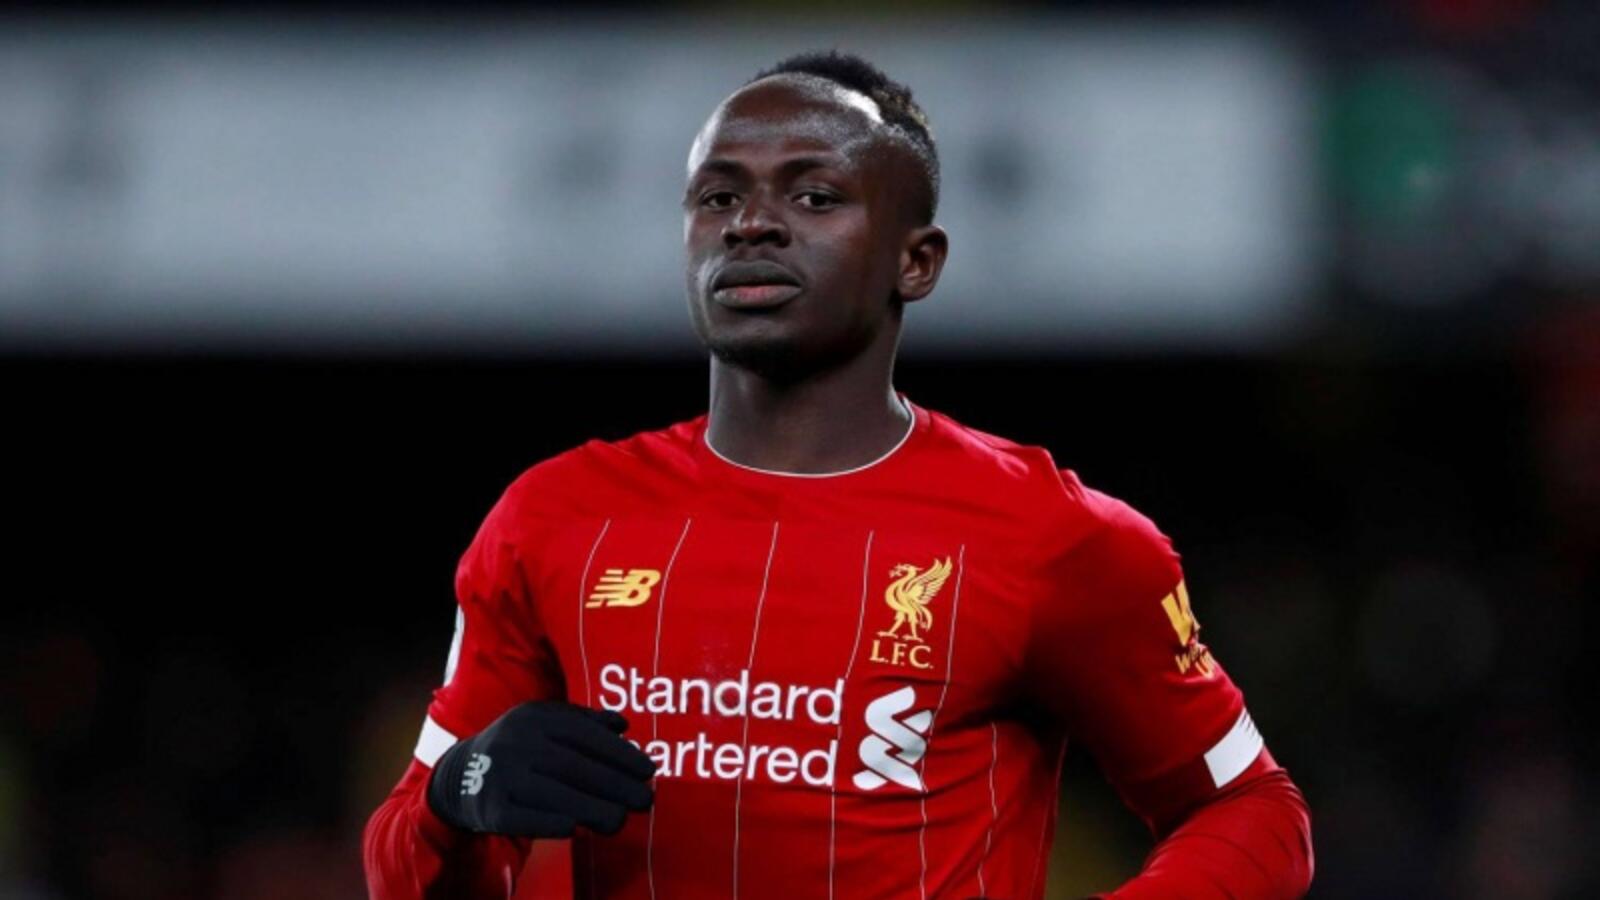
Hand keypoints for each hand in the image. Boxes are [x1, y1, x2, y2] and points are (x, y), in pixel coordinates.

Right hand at [426, 701, 655, 836]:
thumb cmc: (520, 749)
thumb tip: (622, 725)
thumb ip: (584, 721)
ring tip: (620, 820)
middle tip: (644, 800)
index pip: (584, 734)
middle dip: (614, 784)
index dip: (619, 753)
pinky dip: (549, 823)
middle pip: (572, 765)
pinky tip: (576, 828)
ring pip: (552, 793)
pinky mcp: (489, 807)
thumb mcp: (545, 724)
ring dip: (591, 808)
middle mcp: (515, 741)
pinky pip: (522, 818)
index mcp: (534, 717)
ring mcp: (499, 774)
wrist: (460, 775)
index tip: (649, 770)